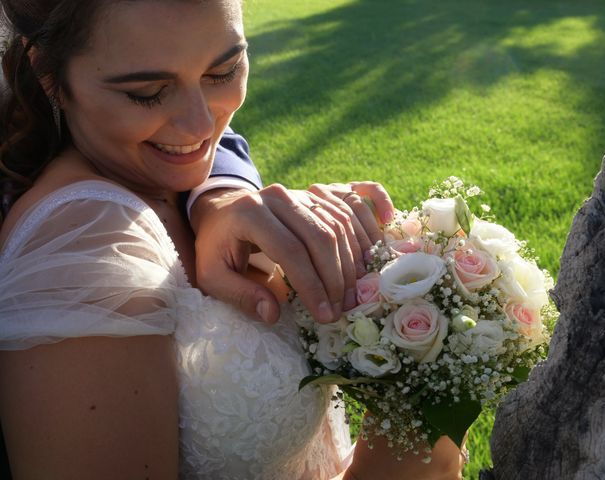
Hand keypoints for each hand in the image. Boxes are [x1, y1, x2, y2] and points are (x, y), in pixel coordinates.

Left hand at [190, 182, 392, 324]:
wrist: (222, 211)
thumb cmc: (217, 247)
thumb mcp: (211, 275)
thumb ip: (239, 295)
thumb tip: (274, 314)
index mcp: (251, 213)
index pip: (290, 251)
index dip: (311, 285)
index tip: (325, 315)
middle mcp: (280, 195)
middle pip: (322, 236)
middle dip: (337, 277)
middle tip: (344, 308)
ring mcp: (302, 190)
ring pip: (339, 223)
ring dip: (354, 259)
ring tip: (357, 291)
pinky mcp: (316, 192)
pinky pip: (352, 197)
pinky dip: (373, 209)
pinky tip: (387, 224)